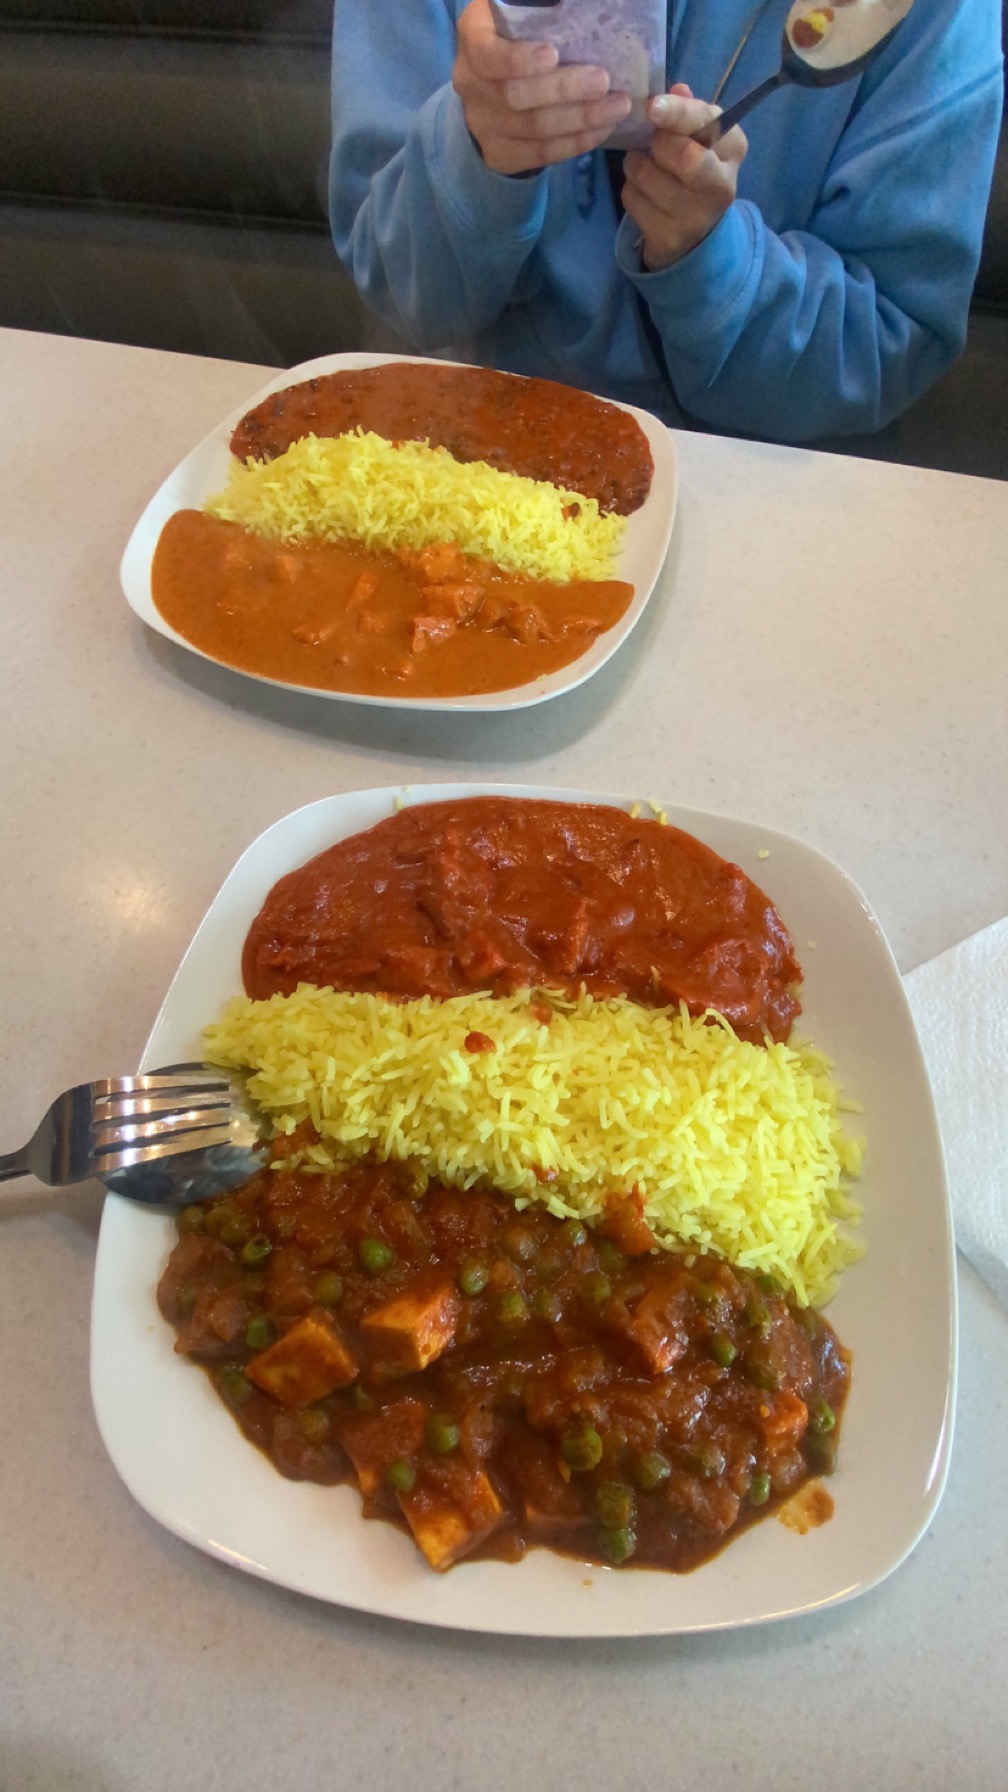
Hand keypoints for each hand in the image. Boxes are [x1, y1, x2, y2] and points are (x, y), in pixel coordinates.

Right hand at [453, 0, 631, 174]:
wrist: (496, 84)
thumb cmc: (523, 36)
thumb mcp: (525, 14)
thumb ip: (544, 11)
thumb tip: (581, 6)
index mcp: (473, 38)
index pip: (488, 54)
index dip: (519, 59)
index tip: (553, 54)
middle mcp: (470, 83)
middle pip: (515, 95)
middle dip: (563, 89)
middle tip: (603, 81)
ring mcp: (481, 123)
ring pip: (533, 128)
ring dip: (579, 119)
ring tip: (616, 108)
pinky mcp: (499, 153)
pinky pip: (539, 154)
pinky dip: (574, 143)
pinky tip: (600, 131)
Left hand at [620, 85, 746, 268]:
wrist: (696, 233)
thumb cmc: (695, 170)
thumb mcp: (699, 136)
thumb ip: (688, 111)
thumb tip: (677, 90)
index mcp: (734, 148)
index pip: (707, 124)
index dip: (678, 113)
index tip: (653, 106)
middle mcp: (722, 184)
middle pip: (682, 155)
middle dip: (657, 144)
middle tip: (652, 144)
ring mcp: (696, 216)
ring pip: (646, 175)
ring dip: (636, 166)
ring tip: (646, 169)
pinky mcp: (669, 237)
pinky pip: (632, 199)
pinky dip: (631, 190)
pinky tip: (644, 195)